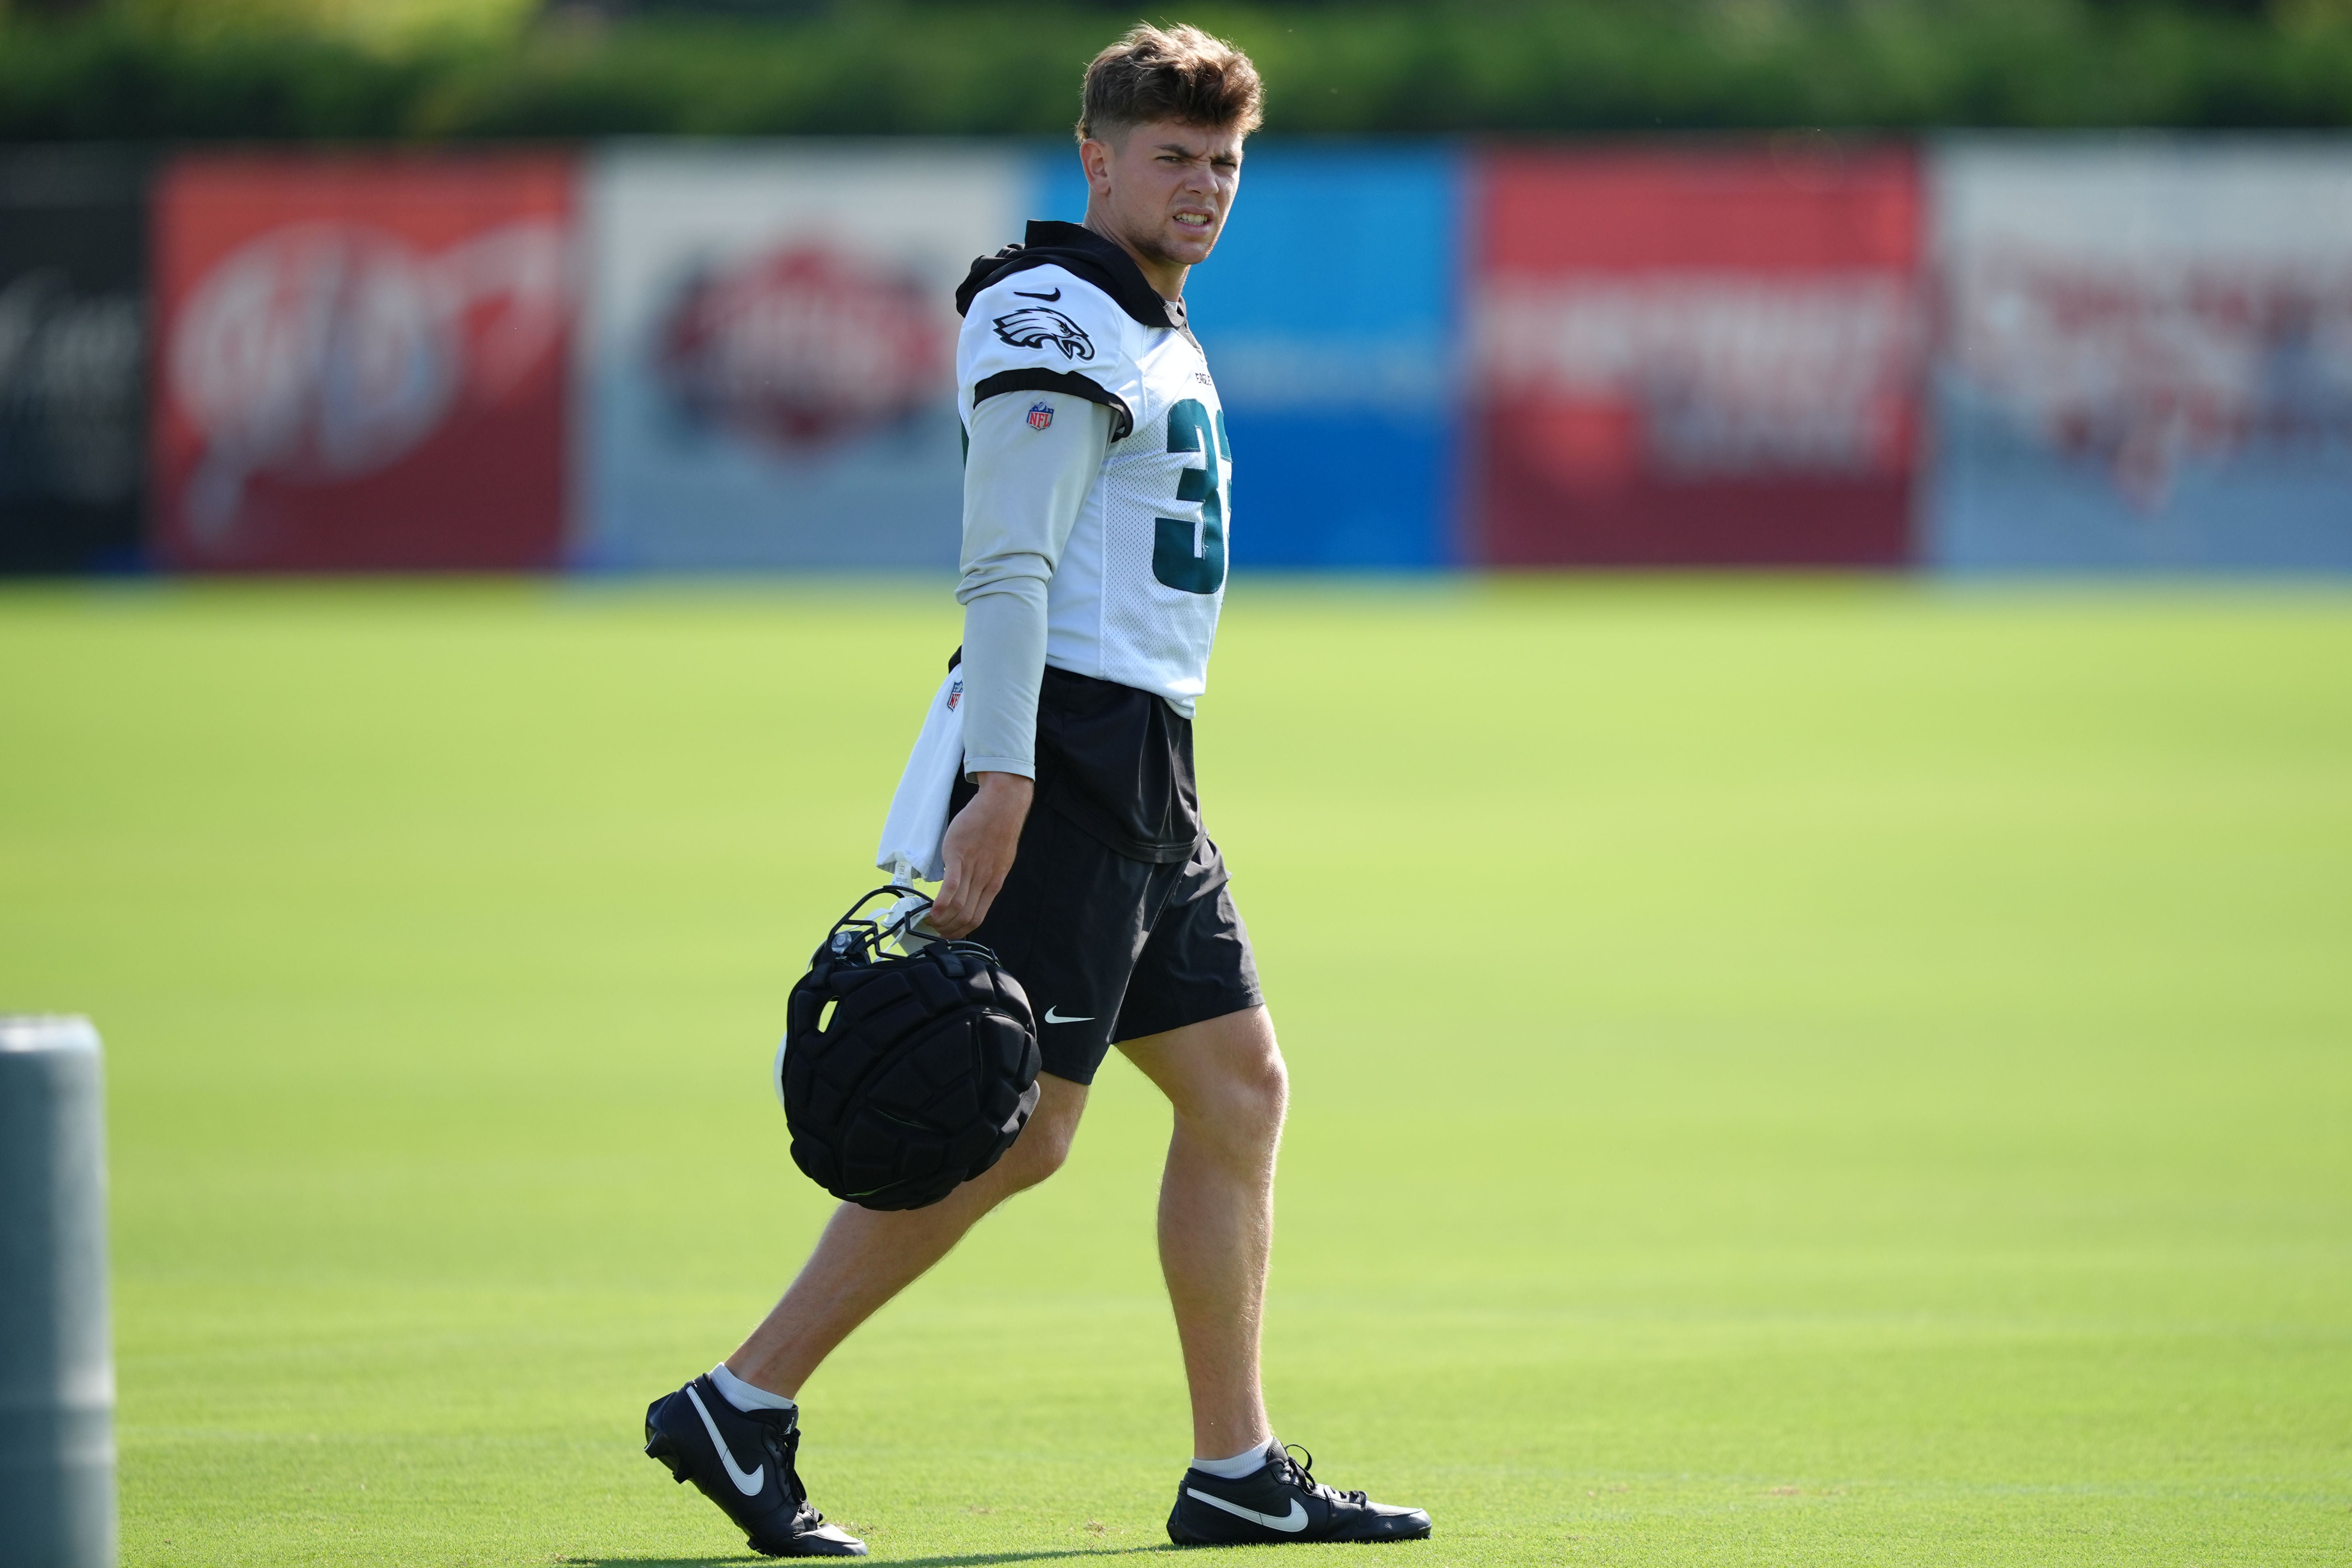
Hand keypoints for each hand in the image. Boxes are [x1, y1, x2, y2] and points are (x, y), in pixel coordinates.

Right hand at [931, 772, 1033, 938]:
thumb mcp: (998, 861)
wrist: (1001, 806)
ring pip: (958, 906)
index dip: (960, 931)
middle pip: (966, 916)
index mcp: (993, 883)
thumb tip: (972, 889)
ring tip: (928, 921)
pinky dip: (940, 903)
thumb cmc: (998, 830)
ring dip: (941, 920)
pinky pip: (950, 886)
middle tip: (933, 931)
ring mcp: (972, 869)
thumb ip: (986, 877)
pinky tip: (931, 910)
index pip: (977, 918)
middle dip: (948, 930)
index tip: (947, 934)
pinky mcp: (959, 856)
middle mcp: (984, 881)